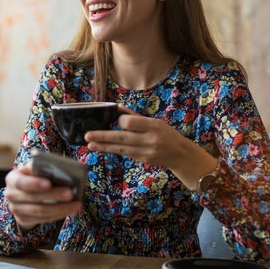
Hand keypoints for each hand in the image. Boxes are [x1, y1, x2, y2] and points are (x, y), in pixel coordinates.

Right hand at [4, 164, 82, 231]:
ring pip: (40, 211)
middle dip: (53, 195)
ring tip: (76, 204)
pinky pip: (43, 219)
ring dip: (60, 208)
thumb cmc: (32, 176)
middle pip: (33, 198)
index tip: (49, 183)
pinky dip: (58, 214)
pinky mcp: (24, 220)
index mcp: (12, 179)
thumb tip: (57, 169)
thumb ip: (40, 168)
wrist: (22, 193)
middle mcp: (11, 195)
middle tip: (71, 193)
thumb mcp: (33, 169)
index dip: (34, 184)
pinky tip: (70, 210)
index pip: (20, 182)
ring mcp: (16, 209)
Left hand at [85, 106, 216, 187]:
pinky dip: (112, 150)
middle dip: (103, 137)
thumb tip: (117, 108)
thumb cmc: (167, 134)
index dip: (120, 122)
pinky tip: (101, 148)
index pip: (132, 123)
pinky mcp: (142, 160)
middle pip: (122, 138)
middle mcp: (149, 140)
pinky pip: (125, 153)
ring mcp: (146, 152)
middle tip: (88, 135)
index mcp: (154, 126)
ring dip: (104, 146)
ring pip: (121, 149)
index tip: (114, 120)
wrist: (181, 155)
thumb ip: (136, 117)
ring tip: (90, 144)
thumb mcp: (156, 122)